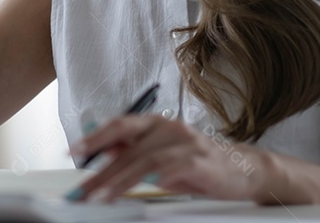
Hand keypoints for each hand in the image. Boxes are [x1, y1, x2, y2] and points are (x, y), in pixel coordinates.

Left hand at [69, 115, 262, 201]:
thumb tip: (105, 154)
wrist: (245, 170)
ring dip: (116, 179)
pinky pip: (163, 170)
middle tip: (81, 187)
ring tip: (98, 195)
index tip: (73, 151)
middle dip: (98, 165)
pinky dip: (142, 181)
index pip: (119, 125)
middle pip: (125, 142)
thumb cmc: (199, 164)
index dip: (95, 137)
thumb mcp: (162, 158)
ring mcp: (183, 141)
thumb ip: (136, 154)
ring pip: (141, 158)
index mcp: (156, 123)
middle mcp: (168, 126)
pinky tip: (130, 191)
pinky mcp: (197, 160)